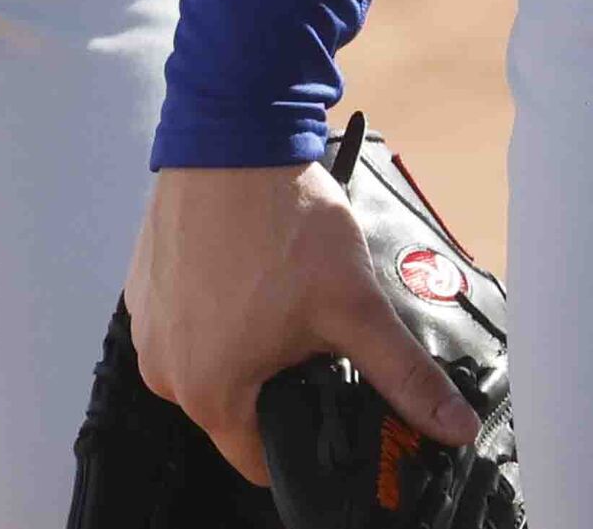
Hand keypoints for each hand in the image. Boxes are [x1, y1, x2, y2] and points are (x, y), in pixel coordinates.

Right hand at [124, 162, 475, 488]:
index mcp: (208, 390)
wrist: (233, 133)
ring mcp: (148, 325)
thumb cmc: (279, 216)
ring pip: (212, 363)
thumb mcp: (355, 306)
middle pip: (237, 410)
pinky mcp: (143, 287)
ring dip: (247, 344)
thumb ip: (405, 376)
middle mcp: (165, 368)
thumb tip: (450, 424)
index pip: (262, 460)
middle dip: (279, 381)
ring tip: (279, 293)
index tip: (327, 400)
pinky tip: (247, 271)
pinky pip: (186, 322)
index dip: (306, 440)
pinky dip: (216, 309)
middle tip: (309, 332)